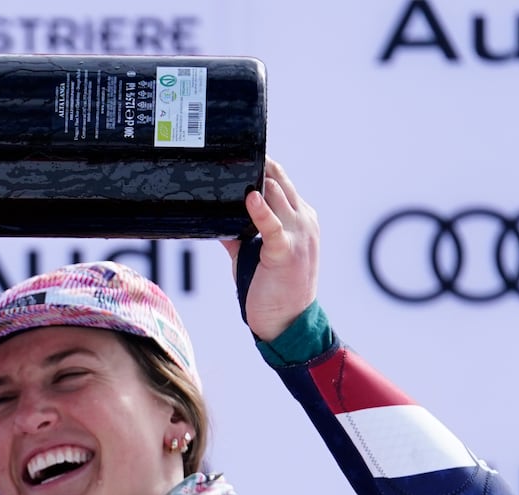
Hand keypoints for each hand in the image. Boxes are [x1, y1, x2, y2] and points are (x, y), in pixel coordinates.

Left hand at [221, 158, 320, 341]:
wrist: (287, 321)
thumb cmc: (270, 290)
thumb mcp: (252, 256)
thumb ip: (239, 234)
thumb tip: (215, 219)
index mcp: (299, 219)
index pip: (281, 183)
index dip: (262, 167)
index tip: (241, 153)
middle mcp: (303, 221)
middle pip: (279, 182)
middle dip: (259, 165)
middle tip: (233, 149)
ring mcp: (299, 234)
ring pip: (277, 196)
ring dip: (258, 180)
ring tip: (235, 165)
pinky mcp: (286, 251)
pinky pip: (273, 225)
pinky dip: (261, 210)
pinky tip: (249, 196)